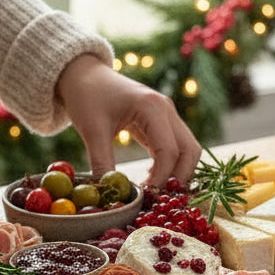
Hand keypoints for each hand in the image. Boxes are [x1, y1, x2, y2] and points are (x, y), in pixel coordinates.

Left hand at [56, 55, 201, 185]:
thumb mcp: (91, 130)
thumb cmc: (87, 96)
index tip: (145, 198)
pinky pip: (177, 147)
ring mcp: (168, 114)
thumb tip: (110, 196)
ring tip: (155, 193)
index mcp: (152, 107)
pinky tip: (152, 180)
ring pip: (188, 150)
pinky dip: (171, 166)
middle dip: (178, 179)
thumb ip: (102, 163)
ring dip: (178, 173)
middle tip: (156, 200)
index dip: (161, 178)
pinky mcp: (163, 121)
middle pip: (189, 151)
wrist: (85, 74)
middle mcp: (167, 109)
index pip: (169, 151)